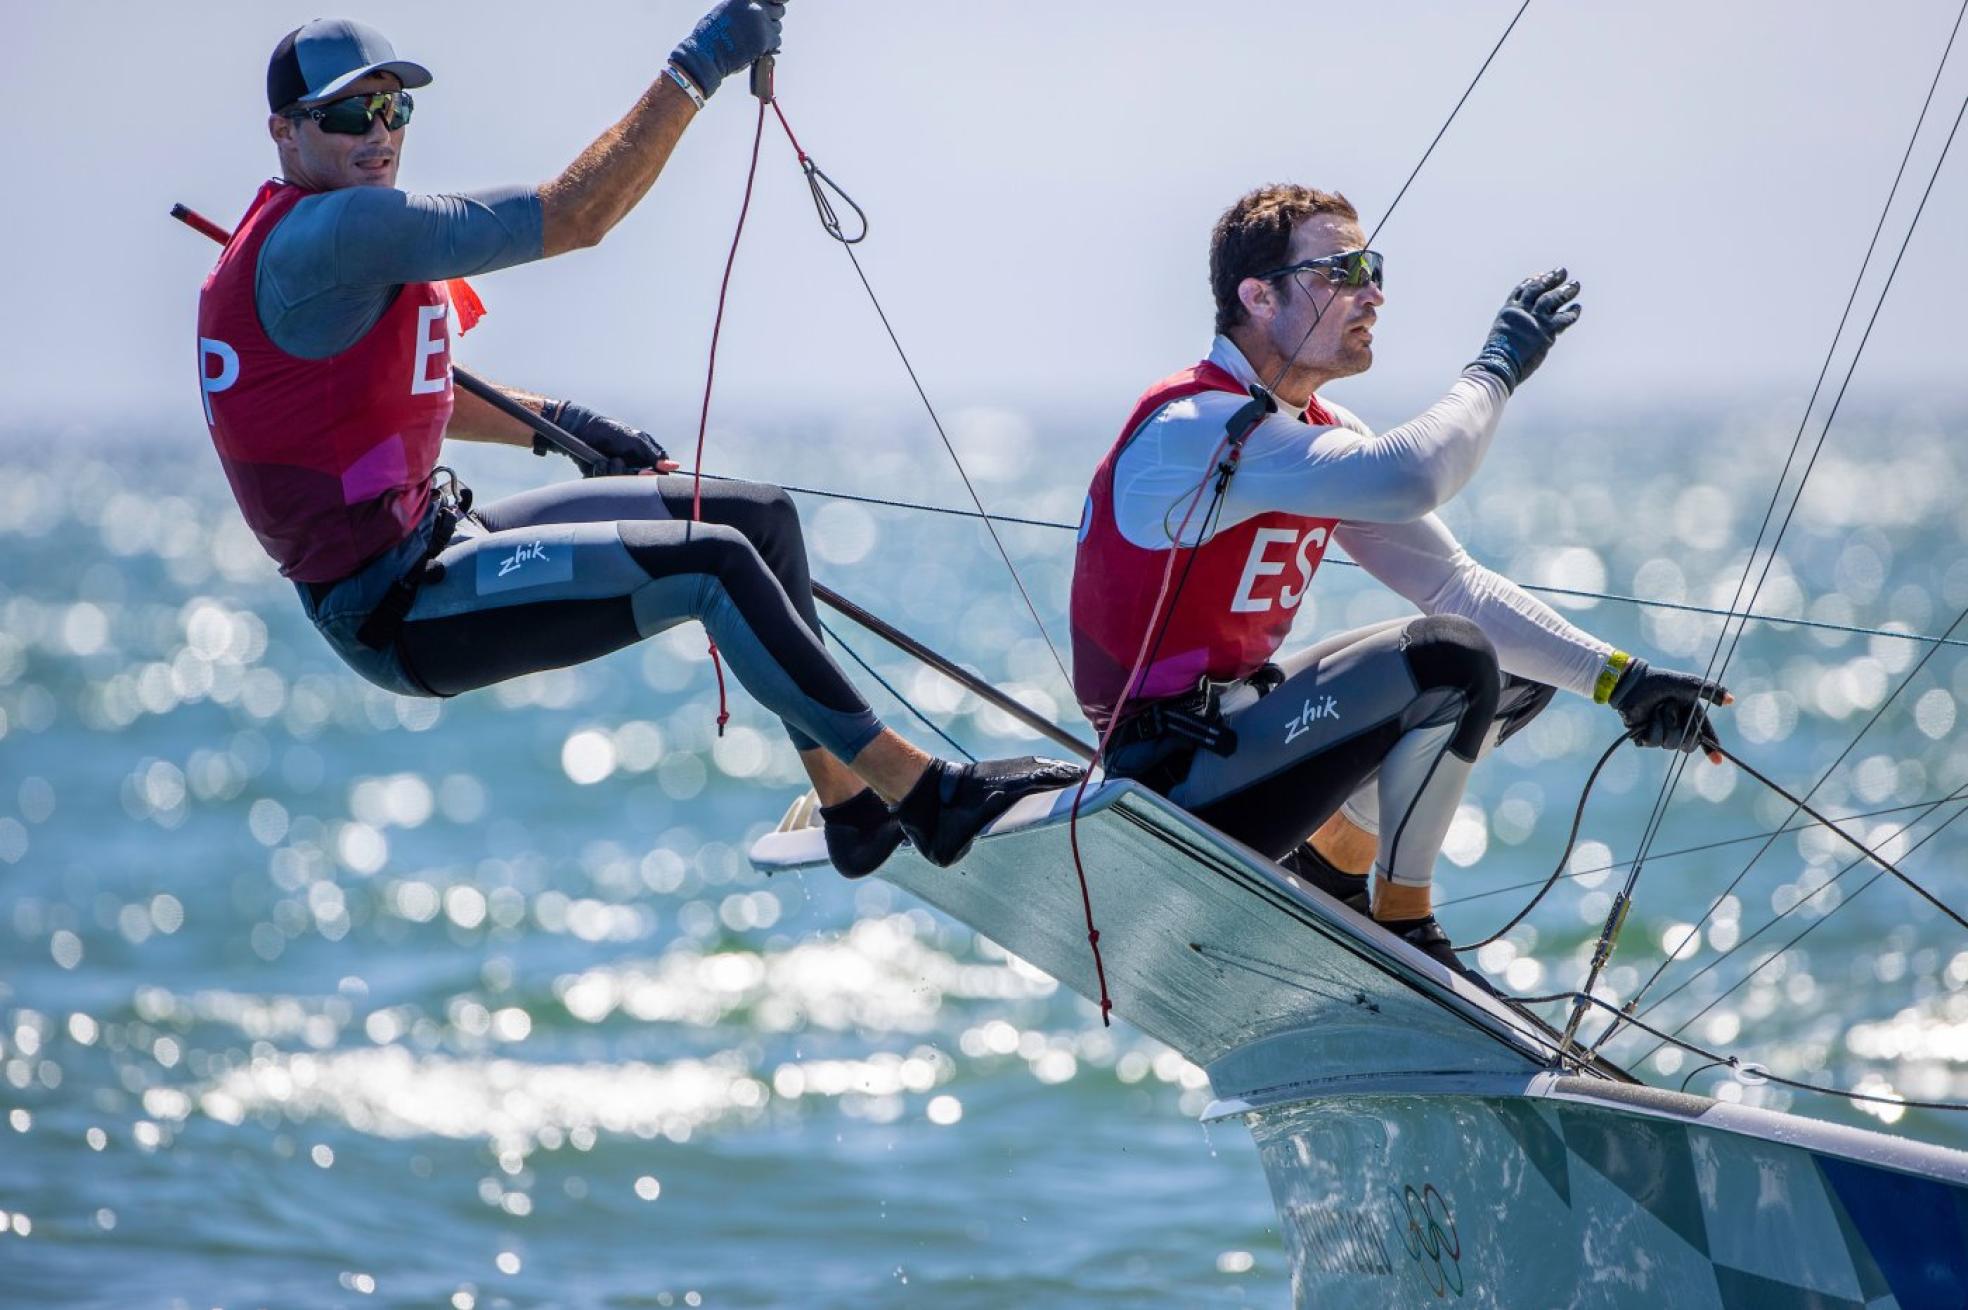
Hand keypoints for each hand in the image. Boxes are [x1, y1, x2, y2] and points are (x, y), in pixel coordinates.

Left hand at [537, 400, 676, 476]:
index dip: (652, 477)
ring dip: (612, 472)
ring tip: (605, 459)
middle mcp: (632, 468)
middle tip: (618, 462)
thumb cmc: (610, 430)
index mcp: (644, 458)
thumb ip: (654, 454)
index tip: (643, 472)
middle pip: (639, 484)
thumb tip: (674, 466)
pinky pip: (605, 485)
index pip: (658, 475)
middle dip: (628, 475)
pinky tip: (596, 463)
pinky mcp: (602, 478)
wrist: (580, 429)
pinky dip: (600, 475)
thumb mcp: (635, 439)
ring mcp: (616, 474)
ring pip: (621, 485)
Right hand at [670, 0, 784, 99]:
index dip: (774, 4)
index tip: (774, 9)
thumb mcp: (726, 11)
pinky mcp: (765, 39)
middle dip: (772, 20)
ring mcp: (761, 22)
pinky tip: (757, 48)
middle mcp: (755, 6)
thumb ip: (743, 10)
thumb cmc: (711, 36)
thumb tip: (759, 14)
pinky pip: (776, 41)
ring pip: (778, 27)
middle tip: (762, 29)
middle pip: (778, 11)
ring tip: (754, 41)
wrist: (707, 54)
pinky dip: (769, 46)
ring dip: (770, 34)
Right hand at [1469, 268, 1581, 392]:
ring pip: (1552, 298)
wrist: (1499, 364)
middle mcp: (1521, 311)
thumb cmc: (1498, 357)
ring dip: (1565, 290)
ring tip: (1575, 285)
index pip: (1521, 290)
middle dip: (1551, 279)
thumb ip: (1514, 329)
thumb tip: (1524, 333)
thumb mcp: (1501, 336)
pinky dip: (1571, 312)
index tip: (1541, 274)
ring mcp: (1534, 319)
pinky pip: (1563, 318)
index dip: (1532, 281)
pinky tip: (1577, 308)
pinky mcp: (1545, 330)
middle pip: (1538, 289)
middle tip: (1562, 271)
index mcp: (1509, 311)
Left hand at [1609, 657, 1732, 762]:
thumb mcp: (1690, 685)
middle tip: (1672, 707)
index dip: (1712, 750)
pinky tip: (1648, 718)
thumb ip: (1711, 691)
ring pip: (1671, 743)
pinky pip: (1654, 742)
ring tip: (1659, 709)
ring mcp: (1661, 734)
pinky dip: (1653, 727)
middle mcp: (1677, 727)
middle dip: (1683, 728)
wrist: (1634, 683)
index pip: (1704, 736)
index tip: (1718, 762)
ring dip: (1666, 723)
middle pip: (1689, 744)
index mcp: (1691, 716)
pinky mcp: (1645, 738)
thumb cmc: (1661, 682)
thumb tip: (1732, 700)